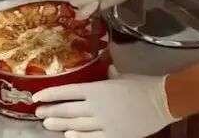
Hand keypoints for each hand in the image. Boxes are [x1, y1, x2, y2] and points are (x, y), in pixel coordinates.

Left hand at [33, 65, 178, 137]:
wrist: (161, 101)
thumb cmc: (142, 85)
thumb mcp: (122, 76)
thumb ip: (110, 75)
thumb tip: (106, 69)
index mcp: (97, 88)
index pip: (67, 91)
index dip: (50, 94)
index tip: (37, 96)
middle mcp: (96, 106)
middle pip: (67, 110)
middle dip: (50, 110)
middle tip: (38, 112)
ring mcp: (104, 123)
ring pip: (75, 125)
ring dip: (59, 124)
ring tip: (47, 123)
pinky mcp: (113, 135)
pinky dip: (78, 137)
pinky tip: (68, 137)